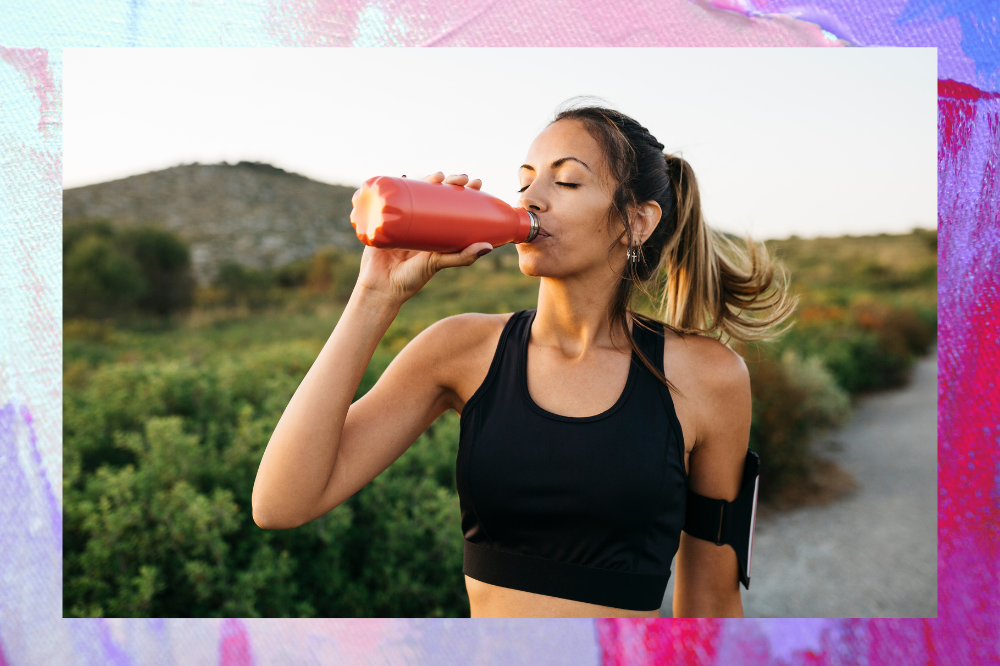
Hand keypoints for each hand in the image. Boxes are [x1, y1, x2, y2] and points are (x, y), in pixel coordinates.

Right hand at [355, 172, 492, 305]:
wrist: (380, 288)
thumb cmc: (411, 279)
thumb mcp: (438, 264)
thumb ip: (461, 257)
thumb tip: (488, 247)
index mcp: (436, 230)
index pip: (453, 205)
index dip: (465, 191)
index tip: (477, 183)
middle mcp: (421, 222)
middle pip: (436, 194)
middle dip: (450, 181)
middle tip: (461, 178)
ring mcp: (403, 219)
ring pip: (417, 192)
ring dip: (428, 179)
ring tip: (438, 176)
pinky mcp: (384, 219)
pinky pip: (391, 199)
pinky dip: (396, 184)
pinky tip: (404, 175)